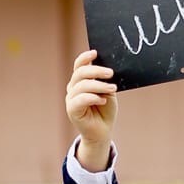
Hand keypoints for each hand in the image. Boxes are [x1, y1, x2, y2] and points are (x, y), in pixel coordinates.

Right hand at [65, 50, 116, 170]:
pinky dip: (93, 97)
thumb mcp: (108, 91)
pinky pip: (80, 99)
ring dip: (99, 86)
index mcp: (80, 81)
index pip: (78, 66)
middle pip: (80, 73)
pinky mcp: (71, 110)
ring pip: (82, 86)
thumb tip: (107, 68)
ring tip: (112, 89)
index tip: (95, 53)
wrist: (103, 131)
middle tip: (111, 73)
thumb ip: (104, 80)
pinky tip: (102, 101)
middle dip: (96, 71)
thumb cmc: (105, 110)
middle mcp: (73, 88)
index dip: (84, 57)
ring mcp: (71, 99)